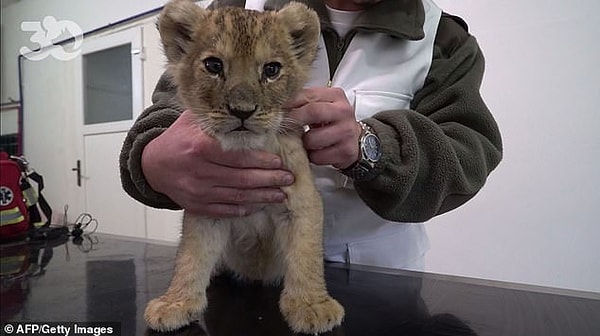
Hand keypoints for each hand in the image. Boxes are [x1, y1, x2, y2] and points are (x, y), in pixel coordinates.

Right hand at [141, 110, 294, 216]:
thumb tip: (246, 109)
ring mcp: (198, 191)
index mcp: (200, 147)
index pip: (237, 156)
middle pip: (241, 178)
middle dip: (269, 179)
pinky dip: (243, 209)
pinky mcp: (196, 206)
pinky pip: (224, 210)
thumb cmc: (177, 140)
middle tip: (288, 178)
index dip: (260, 160)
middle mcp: (199, 171)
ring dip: (262, 196)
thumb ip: (216, 117)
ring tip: (281, 194)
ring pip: (237, 196)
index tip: (279, 161)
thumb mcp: (191, 122)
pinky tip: (259, 205)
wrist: (152, 165)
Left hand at [286, 87, 361, 168]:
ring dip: (304, 142)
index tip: (280, 110)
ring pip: (312, 139)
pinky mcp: (345, 151)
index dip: (290, 103)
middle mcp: (344, 112)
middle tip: (286, 126)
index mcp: (336, 96)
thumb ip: (305, 103)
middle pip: (313, 112)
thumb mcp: (322, 106)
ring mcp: (346, 132)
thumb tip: (280, 107)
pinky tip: (316, 151)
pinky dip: (312, 156)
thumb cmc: (333, 122)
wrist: (356, 140)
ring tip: (306, 141)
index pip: (308, 95)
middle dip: (295, 120)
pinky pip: (318, 156)